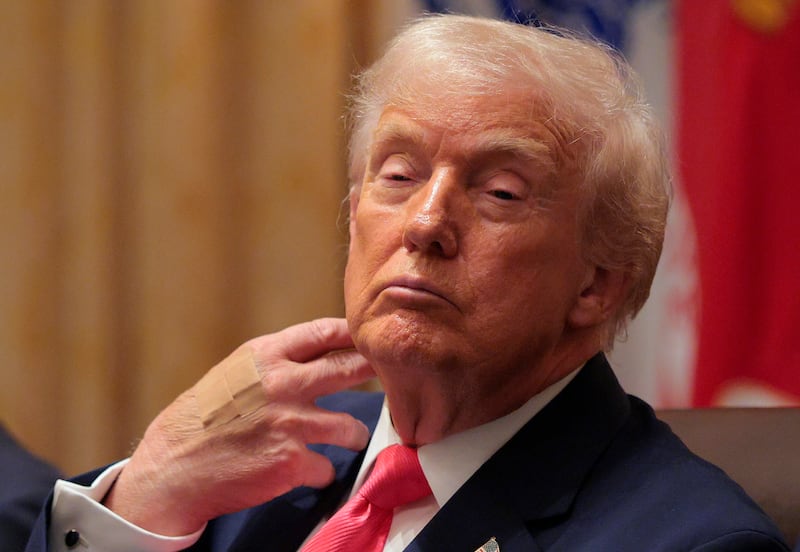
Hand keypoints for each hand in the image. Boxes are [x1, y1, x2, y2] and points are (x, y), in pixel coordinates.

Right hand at [104, 318, 374, 534]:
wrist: (173, 467)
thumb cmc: (205, 418)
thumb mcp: (237, 372)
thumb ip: (278, 361)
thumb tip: (324, 351)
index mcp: (266, 356)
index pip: (325, 332)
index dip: (354, 335)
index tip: (370, 341)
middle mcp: (282, 384)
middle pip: (350, 369)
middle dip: (372, 374)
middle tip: (384, 380)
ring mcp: (290, 424)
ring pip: (350, 427)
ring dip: (351, 436)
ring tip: (346, 438)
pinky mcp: (291, 462)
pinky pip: (327, 468)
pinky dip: (319, 472)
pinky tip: (305, 470)